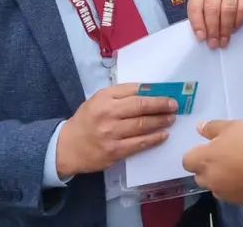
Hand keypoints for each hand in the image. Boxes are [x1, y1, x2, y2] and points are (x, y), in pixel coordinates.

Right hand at [55, 83, 177, 178]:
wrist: (67, 147)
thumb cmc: (87, 120)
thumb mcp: (98, 100)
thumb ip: (120, 95)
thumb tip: (149, 91)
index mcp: (104, 97)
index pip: (134, 90)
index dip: (154, 92)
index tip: (167, 93)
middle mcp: (107, 113)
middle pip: (141, 106)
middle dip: (161, 105)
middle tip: (174, 106)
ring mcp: (111, 133)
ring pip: (142, 125)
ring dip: (161, 121)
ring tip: (171, 119)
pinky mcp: (114, 151)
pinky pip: (139, 144)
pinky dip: (154, 139)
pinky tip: (163, 135)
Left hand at [182, 120, 242, 206]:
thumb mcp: (234, 126)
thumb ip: (213, 127)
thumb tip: (199, 128)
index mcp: (205, 160)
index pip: (187, 161)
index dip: (196, 153)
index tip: (210, 147)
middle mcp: (210, 179)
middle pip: (199, 175)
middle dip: (207, 167)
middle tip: (224, 156)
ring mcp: (223, 192)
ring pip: (213, 185)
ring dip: (219, 177)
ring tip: (237, 167)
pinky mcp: (237, 201)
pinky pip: (228, 192)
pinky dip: (232, 185)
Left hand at [187, 0, 242, 48]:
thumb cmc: (219, 9)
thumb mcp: (207, 13)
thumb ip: (203, 22)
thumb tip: (203, 38)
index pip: (195, 6)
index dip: (197, 23)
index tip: (202, 38)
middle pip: (212, 8)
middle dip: (213, 29)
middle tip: (214, 43)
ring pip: (227, 8)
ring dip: (225, 28)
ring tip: (225, 40)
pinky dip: (239, 20)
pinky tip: (235, 28)